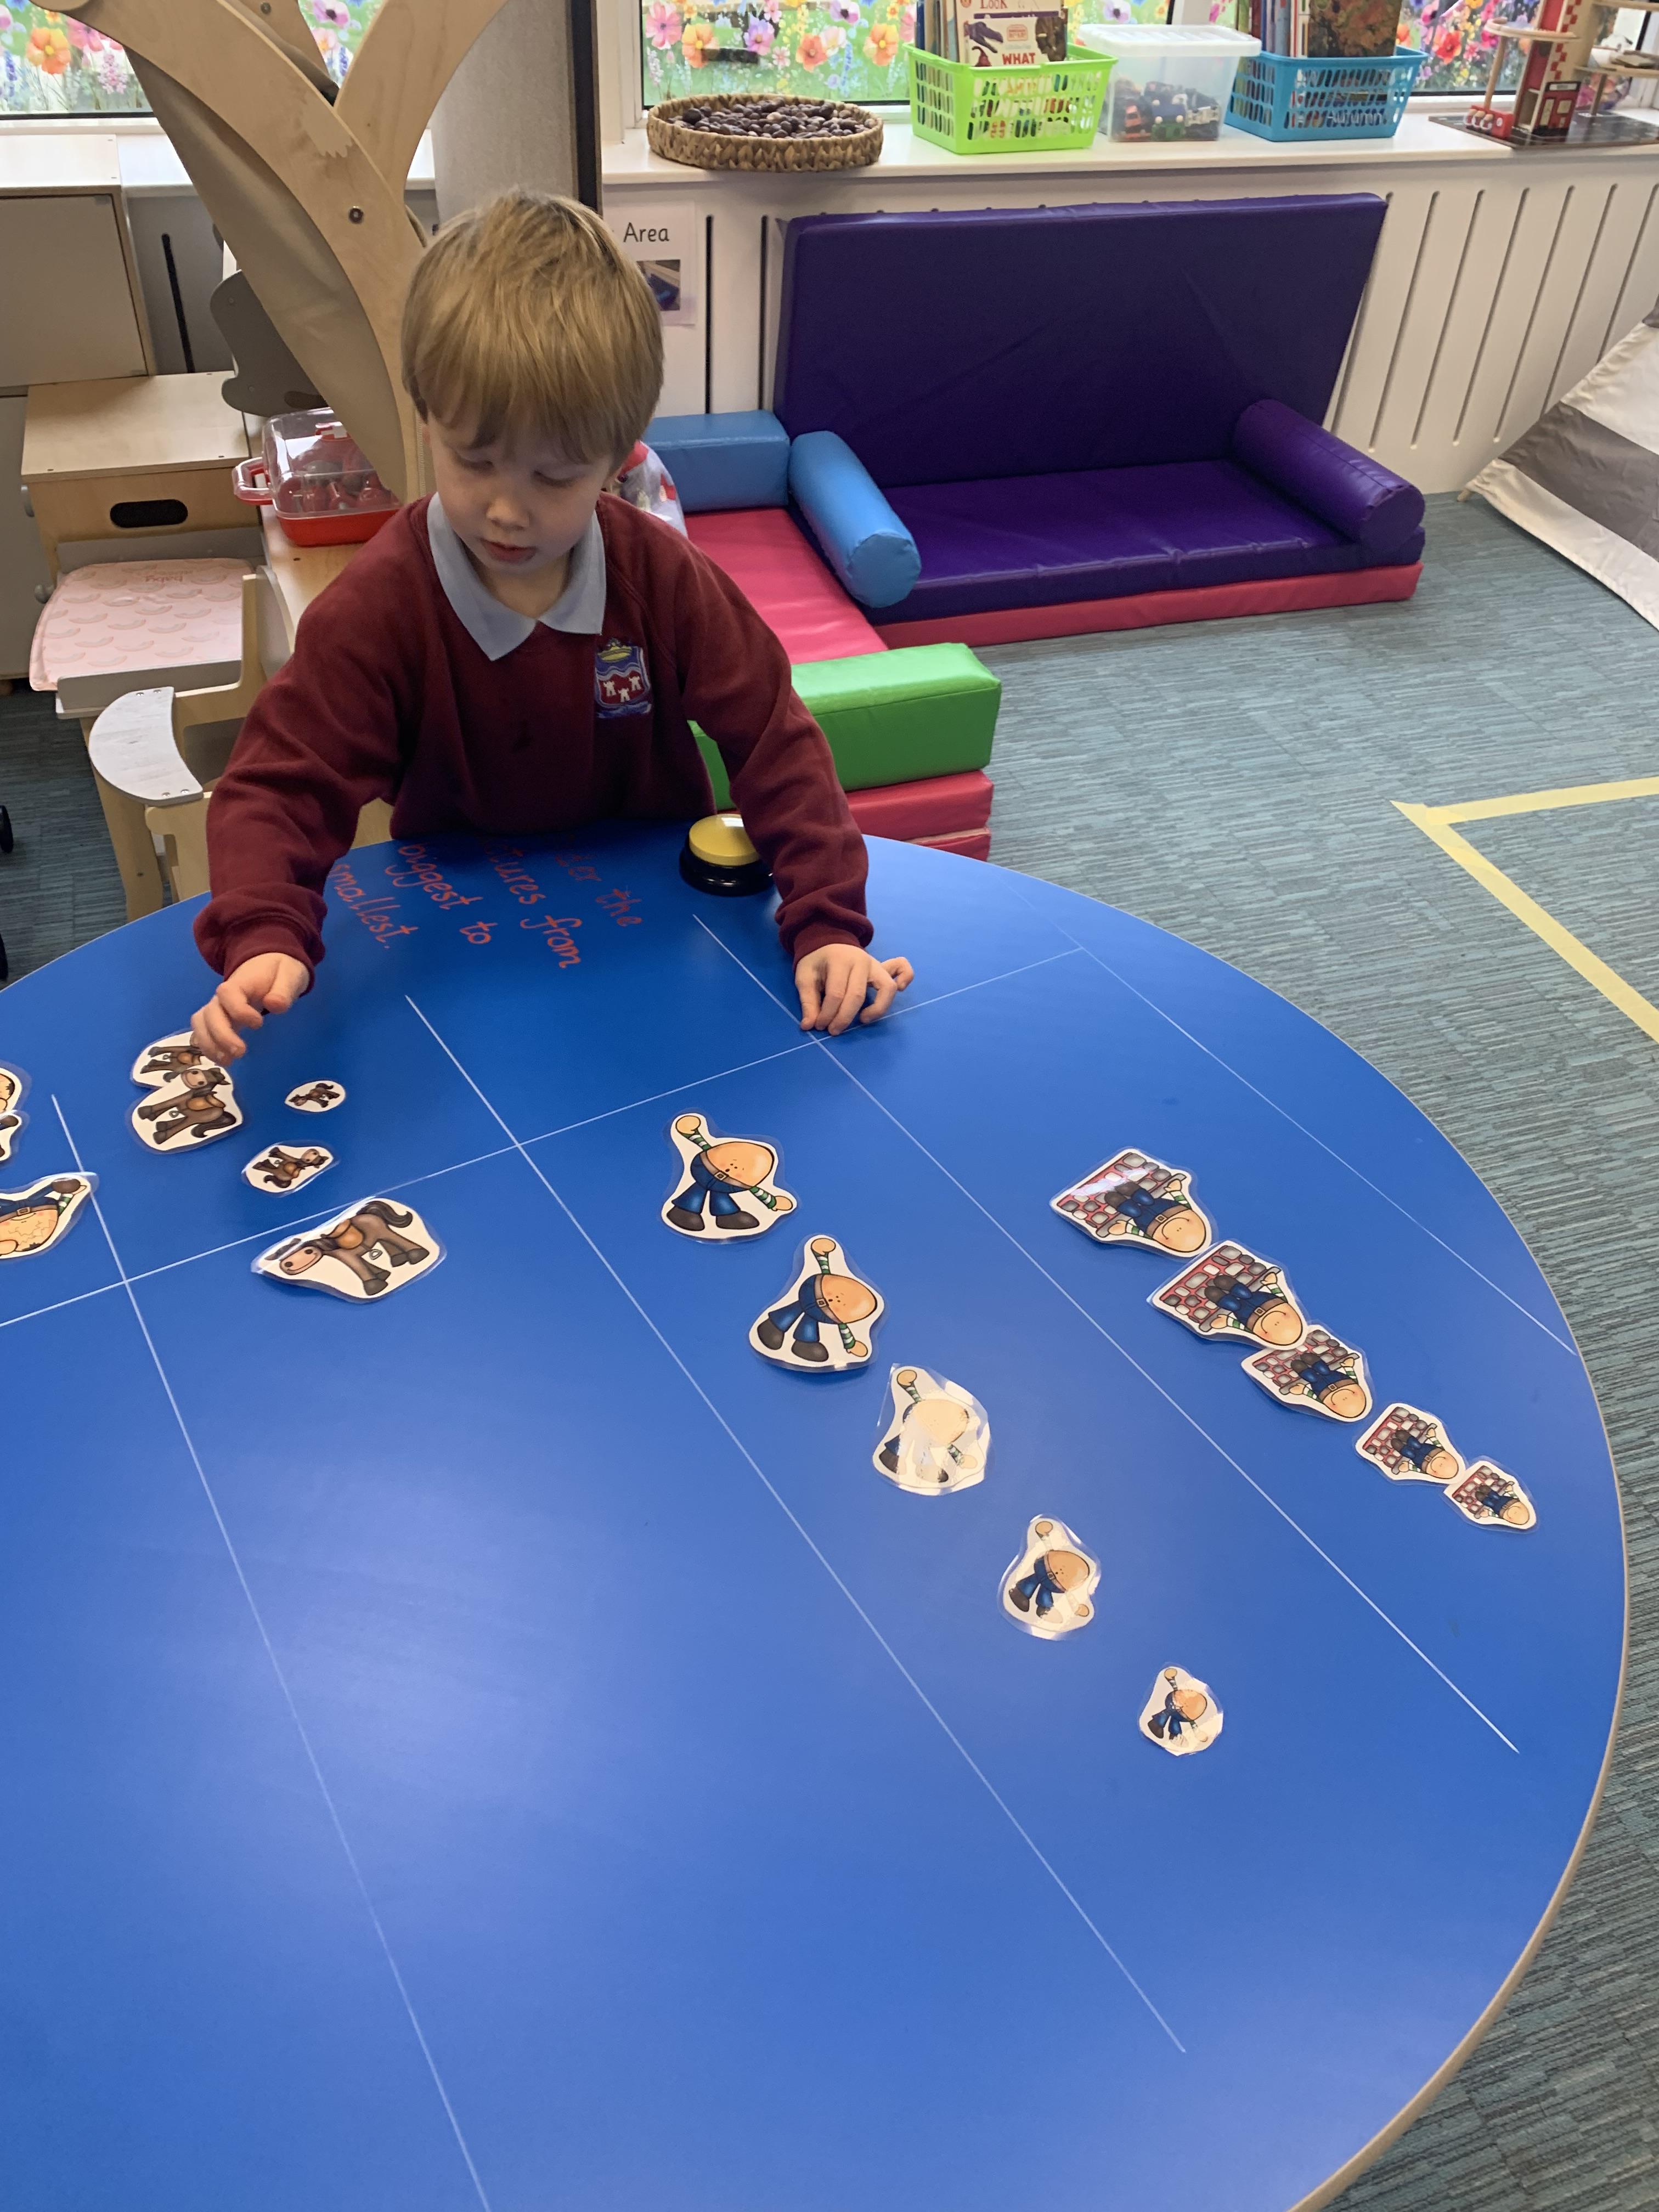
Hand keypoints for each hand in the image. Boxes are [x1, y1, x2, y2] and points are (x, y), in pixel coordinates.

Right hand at [192, 953, 310, 1063]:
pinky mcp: (218, 1018)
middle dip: (221, 1035)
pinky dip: (209, 1046)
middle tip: (240, 1052)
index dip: (238, 1010)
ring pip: (201, 1023)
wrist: (268, 965)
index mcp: (241, 982)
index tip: (258, 1024)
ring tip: (227, 1062)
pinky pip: (203, 1030)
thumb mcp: (289, 975)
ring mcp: (218, 1007)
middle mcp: (223, 996)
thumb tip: (274, 1005)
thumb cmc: (279, 971)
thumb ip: (283, 990)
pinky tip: (223, 1060)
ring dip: (210, 1044)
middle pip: (210, 1013)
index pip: (228, 993)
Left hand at [795, 946, 912, 1034]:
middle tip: (833, 1030)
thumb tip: (809, 1026)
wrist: (828, 940)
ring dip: (877, 1009)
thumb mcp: (804, 977)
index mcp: (839, 961)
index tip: (818, 1026)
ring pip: (886, 988)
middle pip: (858, 995)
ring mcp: (876, 964)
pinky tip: (900, 990)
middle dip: (844, 1017)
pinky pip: (903, 969)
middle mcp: (862, 961)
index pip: (836, 993)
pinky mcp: (884, 968)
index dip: (827, 1014)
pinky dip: (905, 979)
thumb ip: (808, 1001)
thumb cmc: (817, 962)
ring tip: (863, 1019)